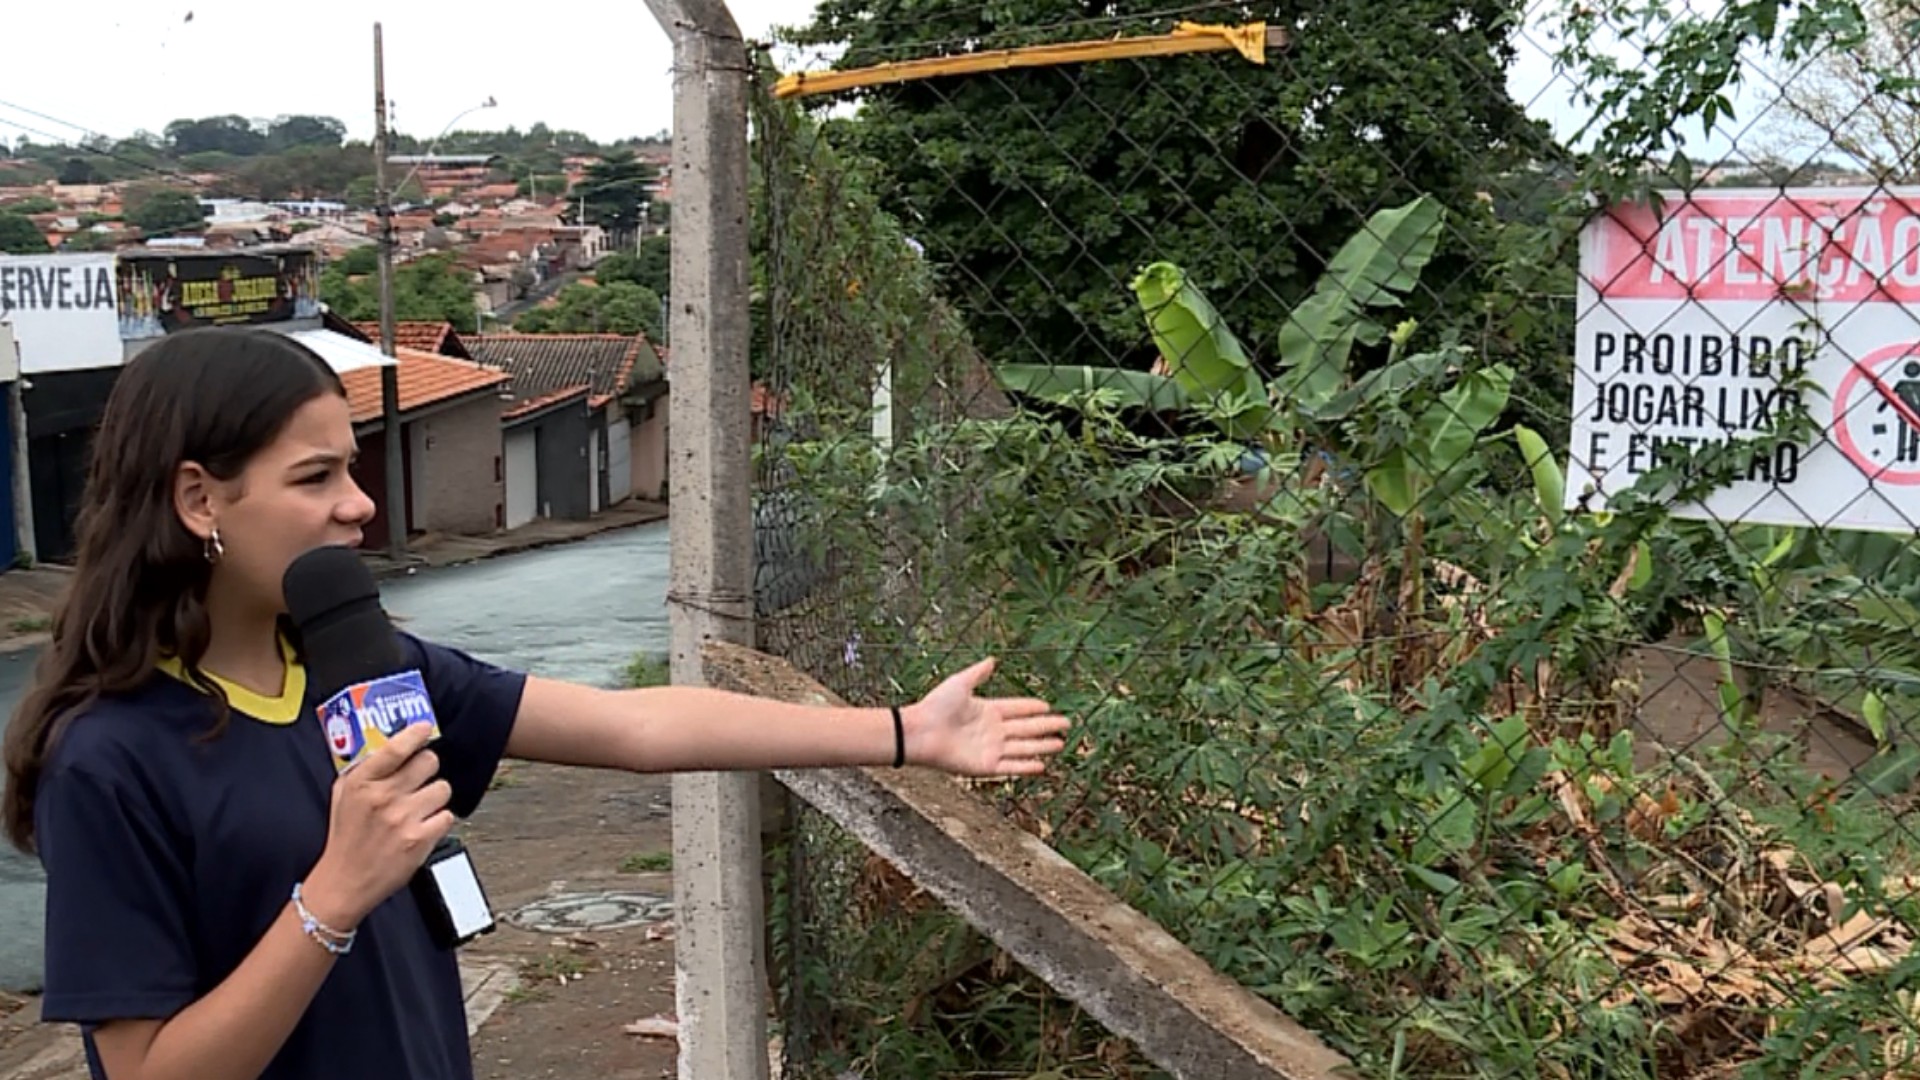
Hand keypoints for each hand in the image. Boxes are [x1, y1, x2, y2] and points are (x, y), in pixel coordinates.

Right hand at [302, 724, 453, 928]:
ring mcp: (403, 818)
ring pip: (442, 788)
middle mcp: (383, 797)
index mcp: (362, 783)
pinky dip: (438, 820)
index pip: (395, 748)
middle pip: (429, 762)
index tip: (424, 728)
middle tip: (419, 779)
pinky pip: (447, 815)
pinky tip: (422, 827)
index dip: (415, 734)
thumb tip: (390, 744)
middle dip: (427, 768)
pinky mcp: (420, 839)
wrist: (345, 882)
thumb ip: (365, 768)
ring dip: (435, 796)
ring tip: (419, 808)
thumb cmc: (346, 837)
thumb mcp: (343, 795)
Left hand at [903, 657, 1070, 776]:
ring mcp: (990, 749)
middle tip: (1066, 723)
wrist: (920, 732)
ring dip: (1042, 746)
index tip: (1049, 706)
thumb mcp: (959, 683)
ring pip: (1024, 747)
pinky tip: (1042, 764)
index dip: (1032, 707)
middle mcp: (992, 730)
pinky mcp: (986, 766)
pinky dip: (1026, 766)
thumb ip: (978, 673)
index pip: (1016, 709)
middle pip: (1026, 728)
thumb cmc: (936, 706)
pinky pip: (1011, 766)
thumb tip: (992, 659)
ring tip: (1060, 743)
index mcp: (987, 710)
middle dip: (1046, 726)